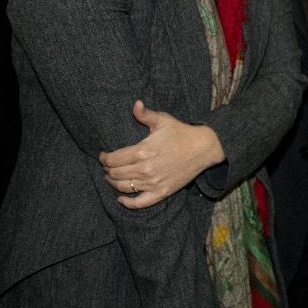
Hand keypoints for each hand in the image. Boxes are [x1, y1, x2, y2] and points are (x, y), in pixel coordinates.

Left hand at [99, 100, 224, 209]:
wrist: (204, 148)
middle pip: (115, 173)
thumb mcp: (163, 120)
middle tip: (108, 166)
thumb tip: (136, 104)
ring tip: (111, 178)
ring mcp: (153, 183)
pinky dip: (127, 203)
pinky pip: (139, 203)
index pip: (112, 159)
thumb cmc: (182, 132)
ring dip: (113, 183)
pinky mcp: (161, 192)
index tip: (103, 156)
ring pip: (123, 187)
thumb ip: (146, 114)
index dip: (104, 158)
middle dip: (107, 169)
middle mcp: (145, 169)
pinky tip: (120, 199)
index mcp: (143, 151)